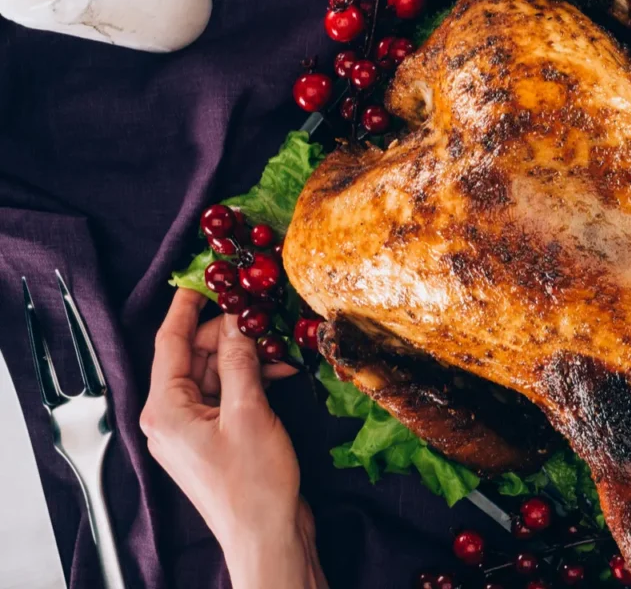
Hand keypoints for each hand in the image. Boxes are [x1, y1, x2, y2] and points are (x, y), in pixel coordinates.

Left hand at [141, 289, 326, 588]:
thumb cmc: (254, 484)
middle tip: (263, 315)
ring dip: (246, 358)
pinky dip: (250, 381)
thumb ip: (240, 361)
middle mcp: (170, 418)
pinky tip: (280, 373)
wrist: (267, 535)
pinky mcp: (213, 440)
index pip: (171, 342)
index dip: (187, 306)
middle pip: (196, 356)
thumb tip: (237, 322)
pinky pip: (225, 395)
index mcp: (165, 409)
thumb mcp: (250, 411)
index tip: (202, 277)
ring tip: (282, 349)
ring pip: (214, 374)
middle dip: (231, 334)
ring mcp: (191, 430)